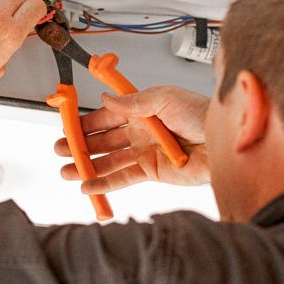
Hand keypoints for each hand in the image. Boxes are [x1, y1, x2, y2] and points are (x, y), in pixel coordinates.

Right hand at [54, 86, 210, 194]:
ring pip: (110, 160)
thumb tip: (106, 99)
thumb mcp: (163, 98)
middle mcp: (142, 132)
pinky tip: (88, 185)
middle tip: (61, 149)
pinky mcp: (152, 172)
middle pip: (105, 139)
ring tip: (67, 171)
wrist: (222, 142)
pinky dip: (105, 183)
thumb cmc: (201, 115)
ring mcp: (145, 152)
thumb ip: (132, 101)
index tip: (68, 125)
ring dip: (88, 166)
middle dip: (82, 145)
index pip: (108, 116)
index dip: (87, 122)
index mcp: (143, 110)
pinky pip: (124, 178)